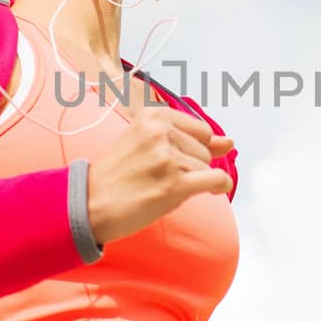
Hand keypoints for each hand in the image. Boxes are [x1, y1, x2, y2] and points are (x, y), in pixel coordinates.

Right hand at [87, 107, 233, 244]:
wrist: (91, 203)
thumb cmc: (119, 176)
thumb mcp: (148, 145)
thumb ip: (191, 139)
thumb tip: (229, 141)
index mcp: (152, 117)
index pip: (200, 129)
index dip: (194, 149)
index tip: (174, 161)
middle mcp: (160, 133)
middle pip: (204, 149)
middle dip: (192, 165)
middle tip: (160, 176)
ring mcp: (168, 158)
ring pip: (207, 167)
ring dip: (194, 180)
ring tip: (164, 186)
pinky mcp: (175, 184)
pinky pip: (216, 179)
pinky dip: (219, 186)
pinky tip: (212, 190)